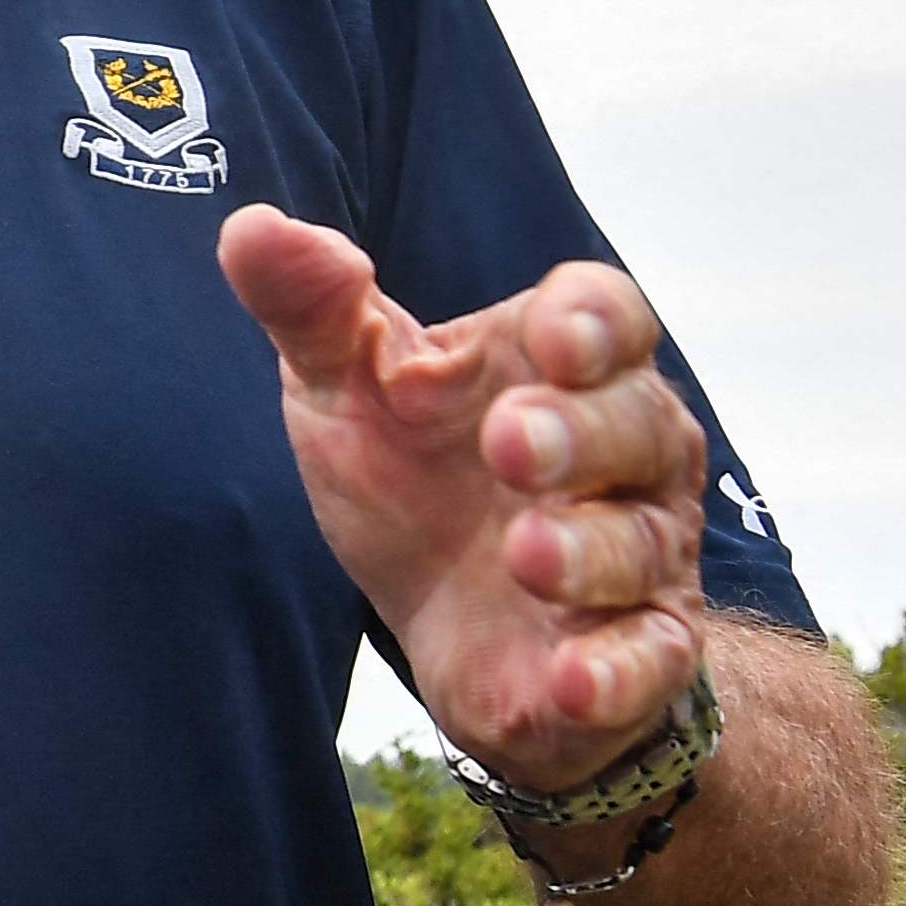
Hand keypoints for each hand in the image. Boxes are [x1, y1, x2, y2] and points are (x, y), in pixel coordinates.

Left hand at [217, 210, 711, 797]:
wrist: (451, 628)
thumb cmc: (414, 475)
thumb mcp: (347, 387)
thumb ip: (311, 307)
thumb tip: (253, 228)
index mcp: (566, 364)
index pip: (608, 317)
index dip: (590, 323)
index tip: (549, 336)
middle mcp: (626, 450)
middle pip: (638, 424)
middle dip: (579, 434)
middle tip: (509, 442)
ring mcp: (641, 553)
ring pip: (642, 544)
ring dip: (587, 552)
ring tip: (524, 554)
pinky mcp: (637, 652)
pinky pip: (652, 660)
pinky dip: (615, 672)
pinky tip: (570, 678)